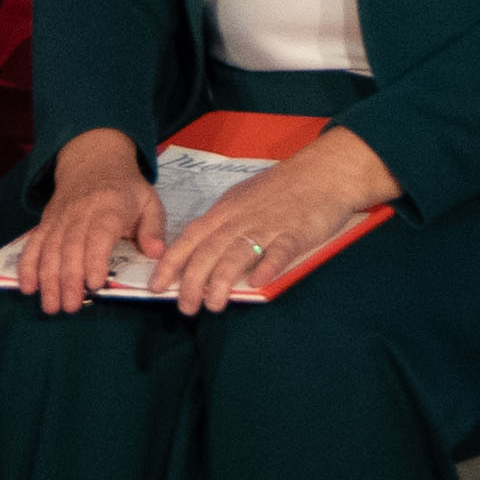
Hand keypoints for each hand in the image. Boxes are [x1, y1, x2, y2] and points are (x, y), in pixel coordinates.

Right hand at [14, 129, 165, 315]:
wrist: (94, 159)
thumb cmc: (126, 188)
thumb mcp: (149, 202)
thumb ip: (153, 228)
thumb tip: (155, 253)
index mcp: (109, 207)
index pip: (99, 234)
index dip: (95, 259)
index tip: (96, 284)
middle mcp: (80, 212)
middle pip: (70, 246)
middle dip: (68, 279)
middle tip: (71, 306)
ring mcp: (60, 217)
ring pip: (50, 249)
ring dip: (48, 279)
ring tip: (51, 306)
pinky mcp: (47, 221)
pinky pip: (34, 243)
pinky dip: (27, 265)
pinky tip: (27, 287)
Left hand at [152, 125, 399, 314]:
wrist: (323, 171)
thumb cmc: (281, 188)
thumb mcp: (243, 201)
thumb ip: (224, 225)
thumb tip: (201, 253)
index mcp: (226, 211)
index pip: (191, 238)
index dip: (171, 262)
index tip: (156, 285)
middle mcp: (241, 219)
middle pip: (209, 250)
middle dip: (193, 280)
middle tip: (185, 307)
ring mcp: (268, 225)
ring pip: (238, 252)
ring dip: (222, 279)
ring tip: (213, 304)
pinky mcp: (297, 232)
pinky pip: (280, 250)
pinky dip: (268, 265)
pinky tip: (258, 283)